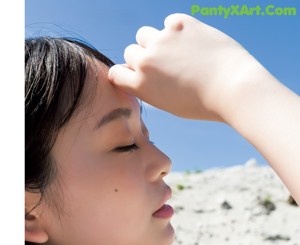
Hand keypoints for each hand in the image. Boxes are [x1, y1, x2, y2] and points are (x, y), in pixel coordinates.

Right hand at [108, 13, 256, 120]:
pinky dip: (178, 30)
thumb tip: (142, 73)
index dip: (126, 74)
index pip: (116, 73)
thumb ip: (150, 88)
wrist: (232, 88)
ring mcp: (162, 40)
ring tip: (177, 53)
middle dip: (144, 58)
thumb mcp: (169, 104)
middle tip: (165, 66)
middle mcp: (146, 61)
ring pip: (145, 34)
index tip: (138, 75)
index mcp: (141, 85)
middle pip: (131, 52)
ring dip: (156, 41)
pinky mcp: (180, 23)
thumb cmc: (203, 103)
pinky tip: (194, 43)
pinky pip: (169, 22)